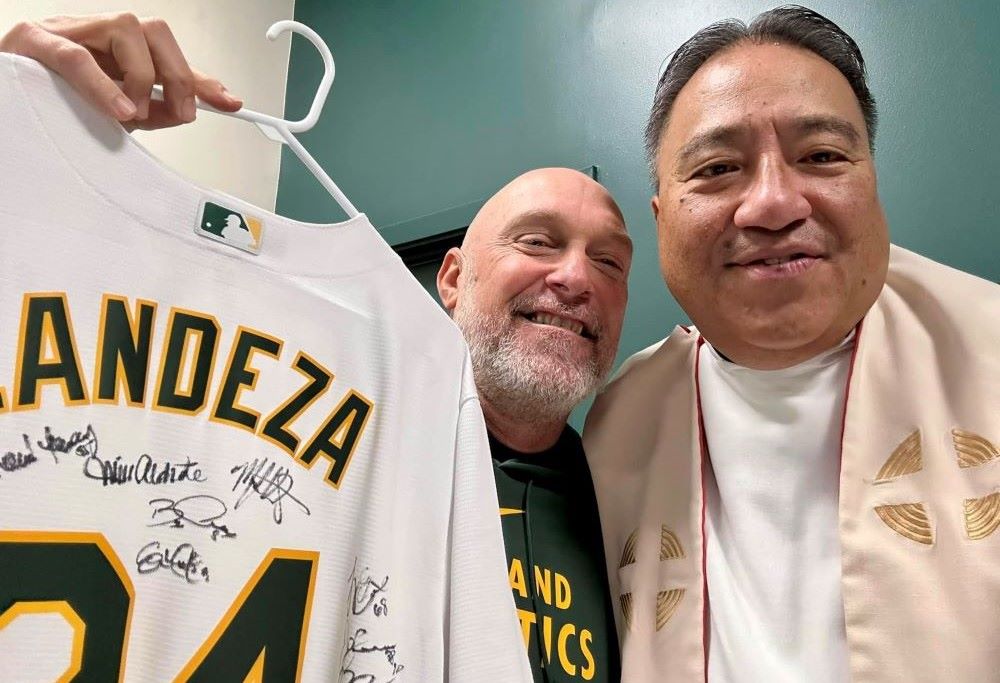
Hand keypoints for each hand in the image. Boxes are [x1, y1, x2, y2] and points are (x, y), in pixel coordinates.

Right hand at [0, 13, 242, 129]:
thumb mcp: (116, 112)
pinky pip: (77, 57)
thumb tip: (186, 111)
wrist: (3, 102)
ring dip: (143, 77)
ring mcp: (66, 31)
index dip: (201, 79)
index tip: (230, 102)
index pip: (167, 54)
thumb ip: (152, 110)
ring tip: (135, 113)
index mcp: (117, 49)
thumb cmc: (53, 103)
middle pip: (155, 31)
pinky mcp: (34, 41)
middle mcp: (96, 32)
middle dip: (178, 76)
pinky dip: (105, 85)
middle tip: (181, 113)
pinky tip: (120, 110)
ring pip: (125, 30)